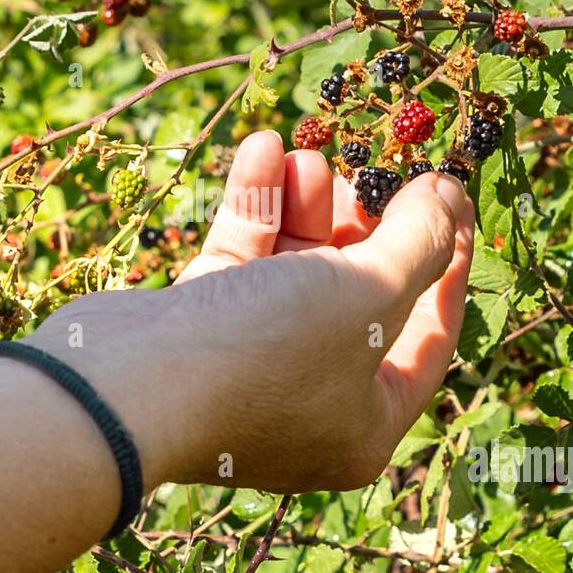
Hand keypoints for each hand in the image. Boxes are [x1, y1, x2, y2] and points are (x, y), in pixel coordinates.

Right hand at [35, 131, 473, 495]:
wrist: (122, 386)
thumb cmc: (266, 352)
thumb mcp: (365, 294)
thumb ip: (417, 241)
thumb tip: (450, 198)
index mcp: (364, 424)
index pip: (430, 337)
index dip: (447, 262)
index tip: (451, 198)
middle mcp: (309, 402)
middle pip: (359, 297)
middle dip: (364, 224)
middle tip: (368, 170)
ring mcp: (249, 365)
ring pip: (295, 271)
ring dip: (305, 205)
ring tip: (308, 152)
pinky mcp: (197, 327)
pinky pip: (242, 259)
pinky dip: (255, 207)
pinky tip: (263, 148)